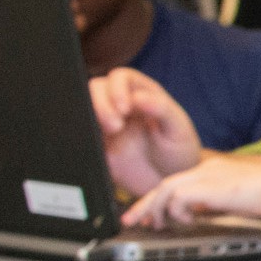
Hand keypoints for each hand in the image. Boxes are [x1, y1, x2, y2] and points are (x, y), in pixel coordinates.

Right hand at [91, 68, 205, 192]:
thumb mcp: (179, 129)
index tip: (125, 109)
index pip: (121, 77)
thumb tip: (138, 96)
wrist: (170, 184)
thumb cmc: (179, 152)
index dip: (118, 88)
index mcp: (143, 94)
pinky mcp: (96, 144)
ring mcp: (106, 123)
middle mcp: (121, 105)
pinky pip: (81, 133)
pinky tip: (97, 143)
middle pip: (97, 88)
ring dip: (91, 115)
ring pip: (85, 106)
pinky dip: (83, 133)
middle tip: (116, 126)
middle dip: (101, 102)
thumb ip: (161, 109)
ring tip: (110, 133)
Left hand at [125, 157, 260, 228]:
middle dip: (145, 204)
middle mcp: (205, 169)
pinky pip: (177, 198)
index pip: (178, 183)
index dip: (160, 200)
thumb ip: (214, 204)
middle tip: (132, 219)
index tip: (151, 214)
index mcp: (213, 170)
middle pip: (164, 184)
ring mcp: (205, 175)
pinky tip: (186, 221)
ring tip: (153, 224)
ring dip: (154, 208)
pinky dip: (176, 211)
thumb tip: (198, 216)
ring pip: (165, 189)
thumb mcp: (234, 200)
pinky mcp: (206, 186)